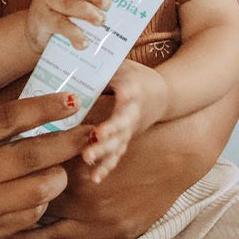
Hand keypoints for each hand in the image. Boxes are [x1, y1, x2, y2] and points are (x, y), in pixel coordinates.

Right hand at [0, 93, 91, 238]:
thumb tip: (26, 116)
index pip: (8, 119)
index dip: (44, 107)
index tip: (72, 100)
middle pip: (33, 155)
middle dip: (68, 143)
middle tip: (89, 135)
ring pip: (39, 191)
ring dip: (58, 179)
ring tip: (61, 172)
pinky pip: (29, 218)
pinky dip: (40, 205)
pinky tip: (40, 198)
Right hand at [24, 0, 108, 51]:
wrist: (34, 31)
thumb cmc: (59, 12)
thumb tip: (113, 2)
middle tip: (107, 5)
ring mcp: (44, 2)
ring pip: (69, 4)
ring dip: (88, 12)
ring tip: (100, 21)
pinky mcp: (41, 20)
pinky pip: (61, 25)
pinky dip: (74, 34)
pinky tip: (84, 42)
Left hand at [81, 60, 167, 182]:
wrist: (166, 94)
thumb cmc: (137, 76)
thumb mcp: (122, 65)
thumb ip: (101, 66)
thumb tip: (72, 60)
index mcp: (133, 93)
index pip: (125, 106)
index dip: (113, 120)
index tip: (99, 129)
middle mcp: (133, 114)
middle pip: (120, 131)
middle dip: (105, 142)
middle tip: (88, 152)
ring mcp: (131, 130)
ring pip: (118, 145)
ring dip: (103, 157)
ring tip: (88, 162)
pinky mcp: (126, 139)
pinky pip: (117, 155)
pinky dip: (106, 167)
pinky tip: (94, 178)